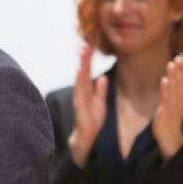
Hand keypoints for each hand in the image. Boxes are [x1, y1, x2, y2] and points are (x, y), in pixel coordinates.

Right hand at [68, 44, 106, 167]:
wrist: (86, 138)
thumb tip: (102, 78)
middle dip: (84, 60)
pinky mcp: (80, 107)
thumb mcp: (99, 103)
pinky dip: (80, 82)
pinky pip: (80, 92)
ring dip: (82, 67)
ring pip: (80, 80)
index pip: (86, 73)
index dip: (87, 61)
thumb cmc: (92, 120)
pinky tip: (81, 72)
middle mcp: (81, 93)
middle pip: (82, 73)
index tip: (89, 47)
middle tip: (86, 45)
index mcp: (86, 92)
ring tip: (84, 55)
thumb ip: (100, 91)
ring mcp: (79, 100)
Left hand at [152, 56, 182, 159]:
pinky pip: (167, 99)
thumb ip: (181, 92)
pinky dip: (166, 89)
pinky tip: (164, 80)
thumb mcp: (176, 105)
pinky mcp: (167, 113)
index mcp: (182, 100)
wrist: (170, 140)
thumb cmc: (171, 121)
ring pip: (175, 89)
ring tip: (172, 64)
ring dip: (174, 76)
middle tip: (180, 57)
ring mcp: (174, 107)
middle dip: (180, 70)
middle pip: (181, 83)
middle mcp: (180, 102)